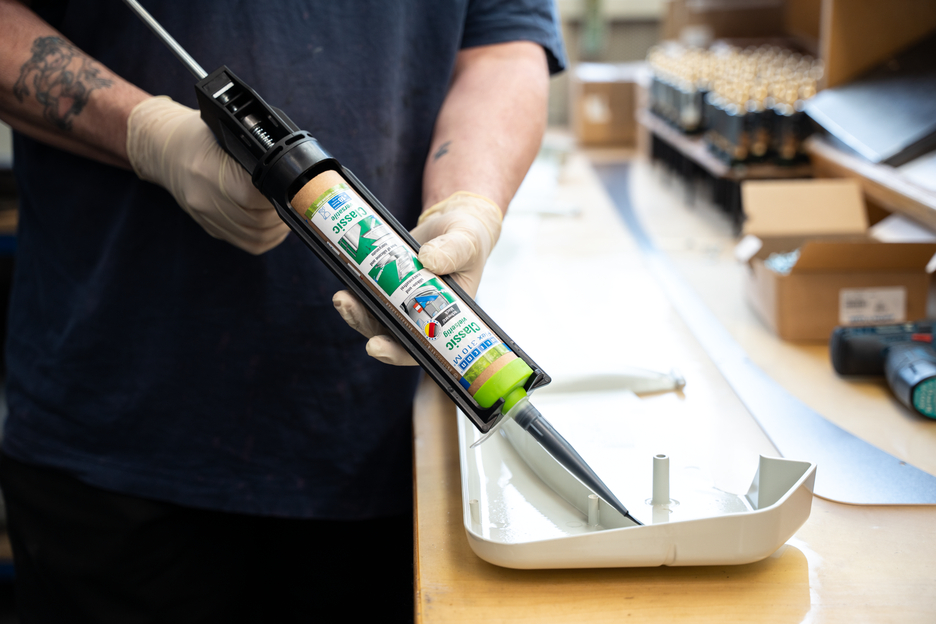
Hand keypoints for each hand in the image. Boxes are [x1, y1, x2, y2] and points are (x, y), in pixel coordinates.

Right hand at [126, 96, 290, 253]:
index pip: (254, 196)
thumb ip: (253, 151)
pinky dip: (268, 237)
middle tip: (295, 199)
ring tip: (287, 210)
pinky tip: (276, 224)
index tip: (290, 187)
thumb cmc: (199, 136)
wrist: (165, 151)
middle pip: (259, 219)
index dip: (277, 193)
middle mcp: (205, 200)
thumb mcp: (225, 132)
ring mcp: (208, 218)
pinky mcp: (212, 229)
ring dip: (278, 227)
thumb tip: (289, 168)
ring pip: (257, 236)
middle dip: (282, 211)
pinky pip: (249, 243)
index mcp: (207, 171)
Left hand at [334, 191, 502, 365]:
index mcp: (446, 316)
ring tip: (341, 298)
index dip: (397, 352)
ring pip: (374, 318)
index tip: (375, 346)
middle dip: (366, 327)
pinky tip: (344, 284)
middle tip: (349, 309)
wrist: (451, 225)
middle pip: (390, 334)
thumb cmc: (467, 239)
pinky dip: (355, 293)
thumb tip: (427, 259)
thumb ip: (453, 251)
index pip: (420, 345)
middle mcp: (421, 314)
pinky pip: (368, 296)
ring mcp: (402, 301)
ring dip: (355, 313)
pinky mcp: (387, 284)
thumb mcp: (467, 242)